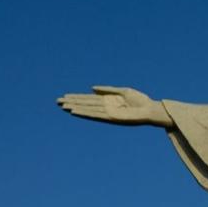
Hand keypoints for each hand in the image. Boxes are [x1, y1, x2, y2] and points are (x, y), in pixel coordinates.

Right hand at [56, 86, 173, 127]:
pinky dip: (85, 113)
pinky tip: (75, 111)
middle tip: (57, 101)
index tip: (65, 96)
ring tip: (62, 106)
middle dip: (72, 102)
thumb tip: (91, 88)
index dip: (77, 98)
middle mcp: (106, 108)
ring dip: (75, 108)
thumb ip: (107, 90)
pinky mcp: (111, 118)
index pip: (89, 99)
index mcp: (108, 101)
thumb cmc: (140, 101)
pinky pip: (96, 115)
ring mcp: (108, 113)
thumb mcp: (122, 92)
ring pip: (88, 110)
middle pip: (86, 104)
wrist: (151, 109)